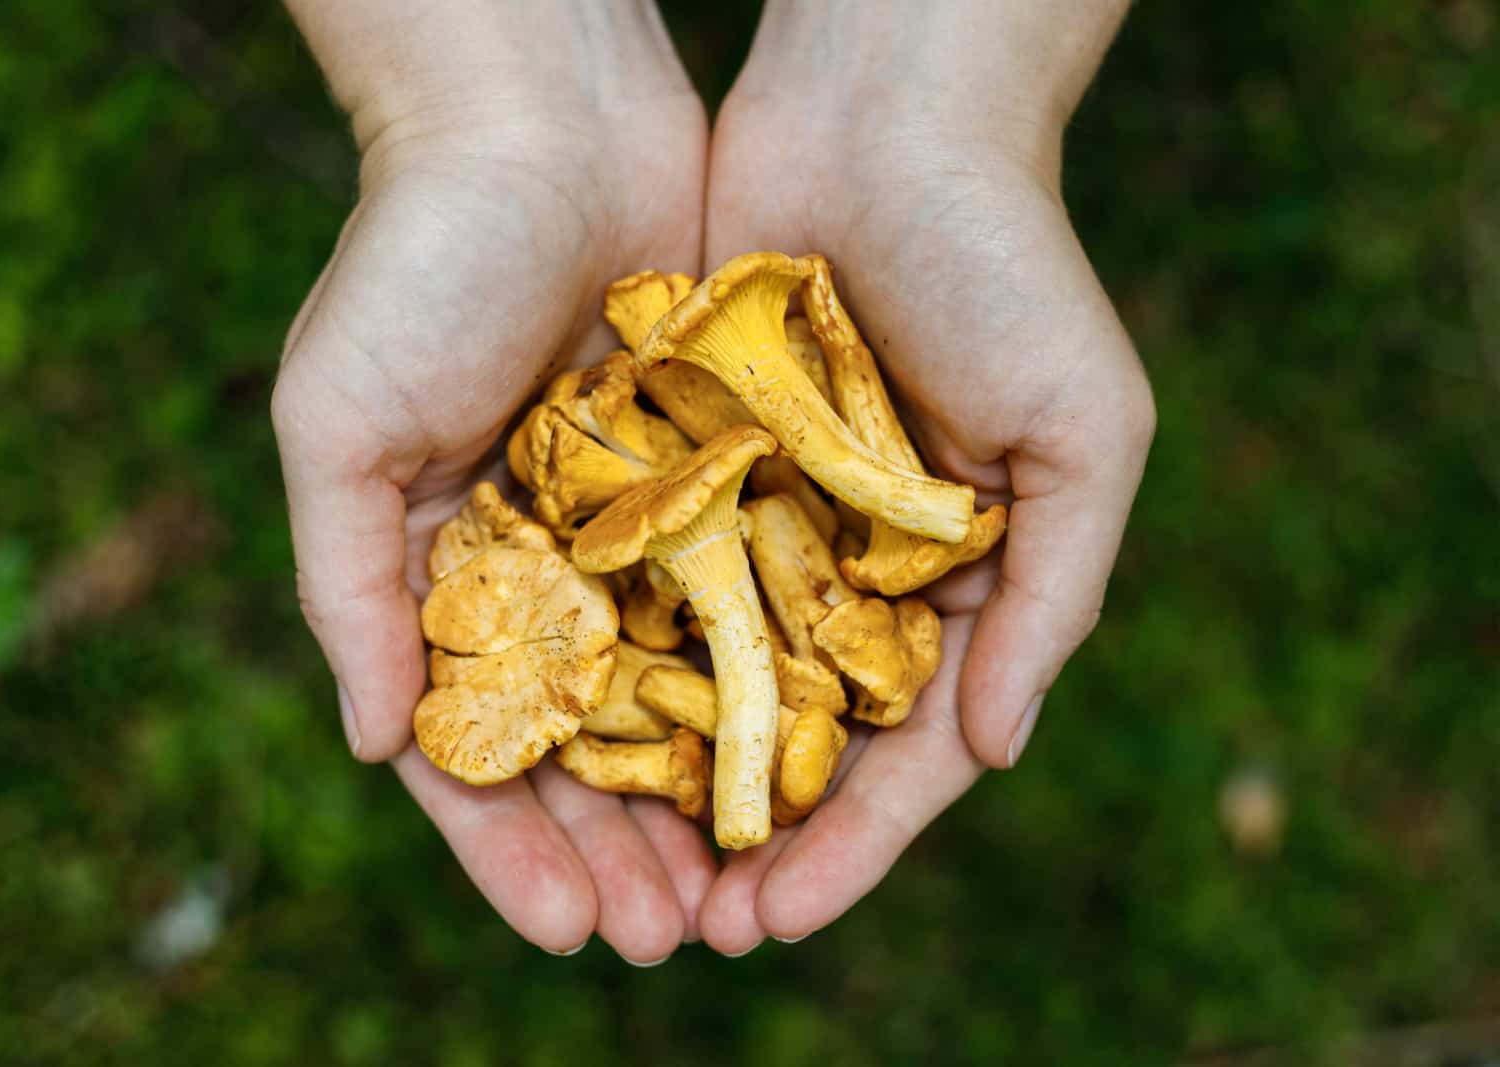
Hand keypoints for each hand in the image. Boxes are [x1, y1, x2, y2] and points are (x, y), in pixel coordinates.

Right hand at [273, 2, 712, 961]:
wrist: (543, 121)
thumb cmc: (415, 263)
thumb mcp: (338, 424)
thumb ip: (346, 586)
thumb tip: (376, 746)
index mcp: (441, 575)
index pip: (474, 746)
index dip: (510, 848)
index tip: (562, 930)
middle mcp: (540, 571)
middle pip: (581, 747)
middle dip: (616, 850)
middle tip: (669, 938)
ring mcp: (630, 533)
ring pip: (671, 697)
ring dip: (695, 799)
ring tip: (740, 890)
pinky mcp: (714, 480)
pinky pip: (740, 603)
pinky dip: (762, 686)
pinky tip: (801, 763)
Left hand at [696, 0, 1153, 952]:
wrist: (882, 118)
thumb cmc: (1009, 265)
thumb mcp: (1083, 432)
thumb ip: (1051, 597)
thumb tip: (990, 755)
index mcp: (952, 584)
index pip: (898, 749)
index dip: (849, 842)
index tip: (784, 916)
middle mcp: (846, 569)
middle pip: (789, 738)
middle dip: (742, 837)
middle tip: (680, 928)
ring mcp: (756, 521)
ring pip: (701, 678)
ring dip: (659, 779)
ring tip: (605, 870)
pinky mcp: (675, 464)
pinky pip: (635, 576)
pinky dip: (602, 652)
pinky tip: (554, 729)